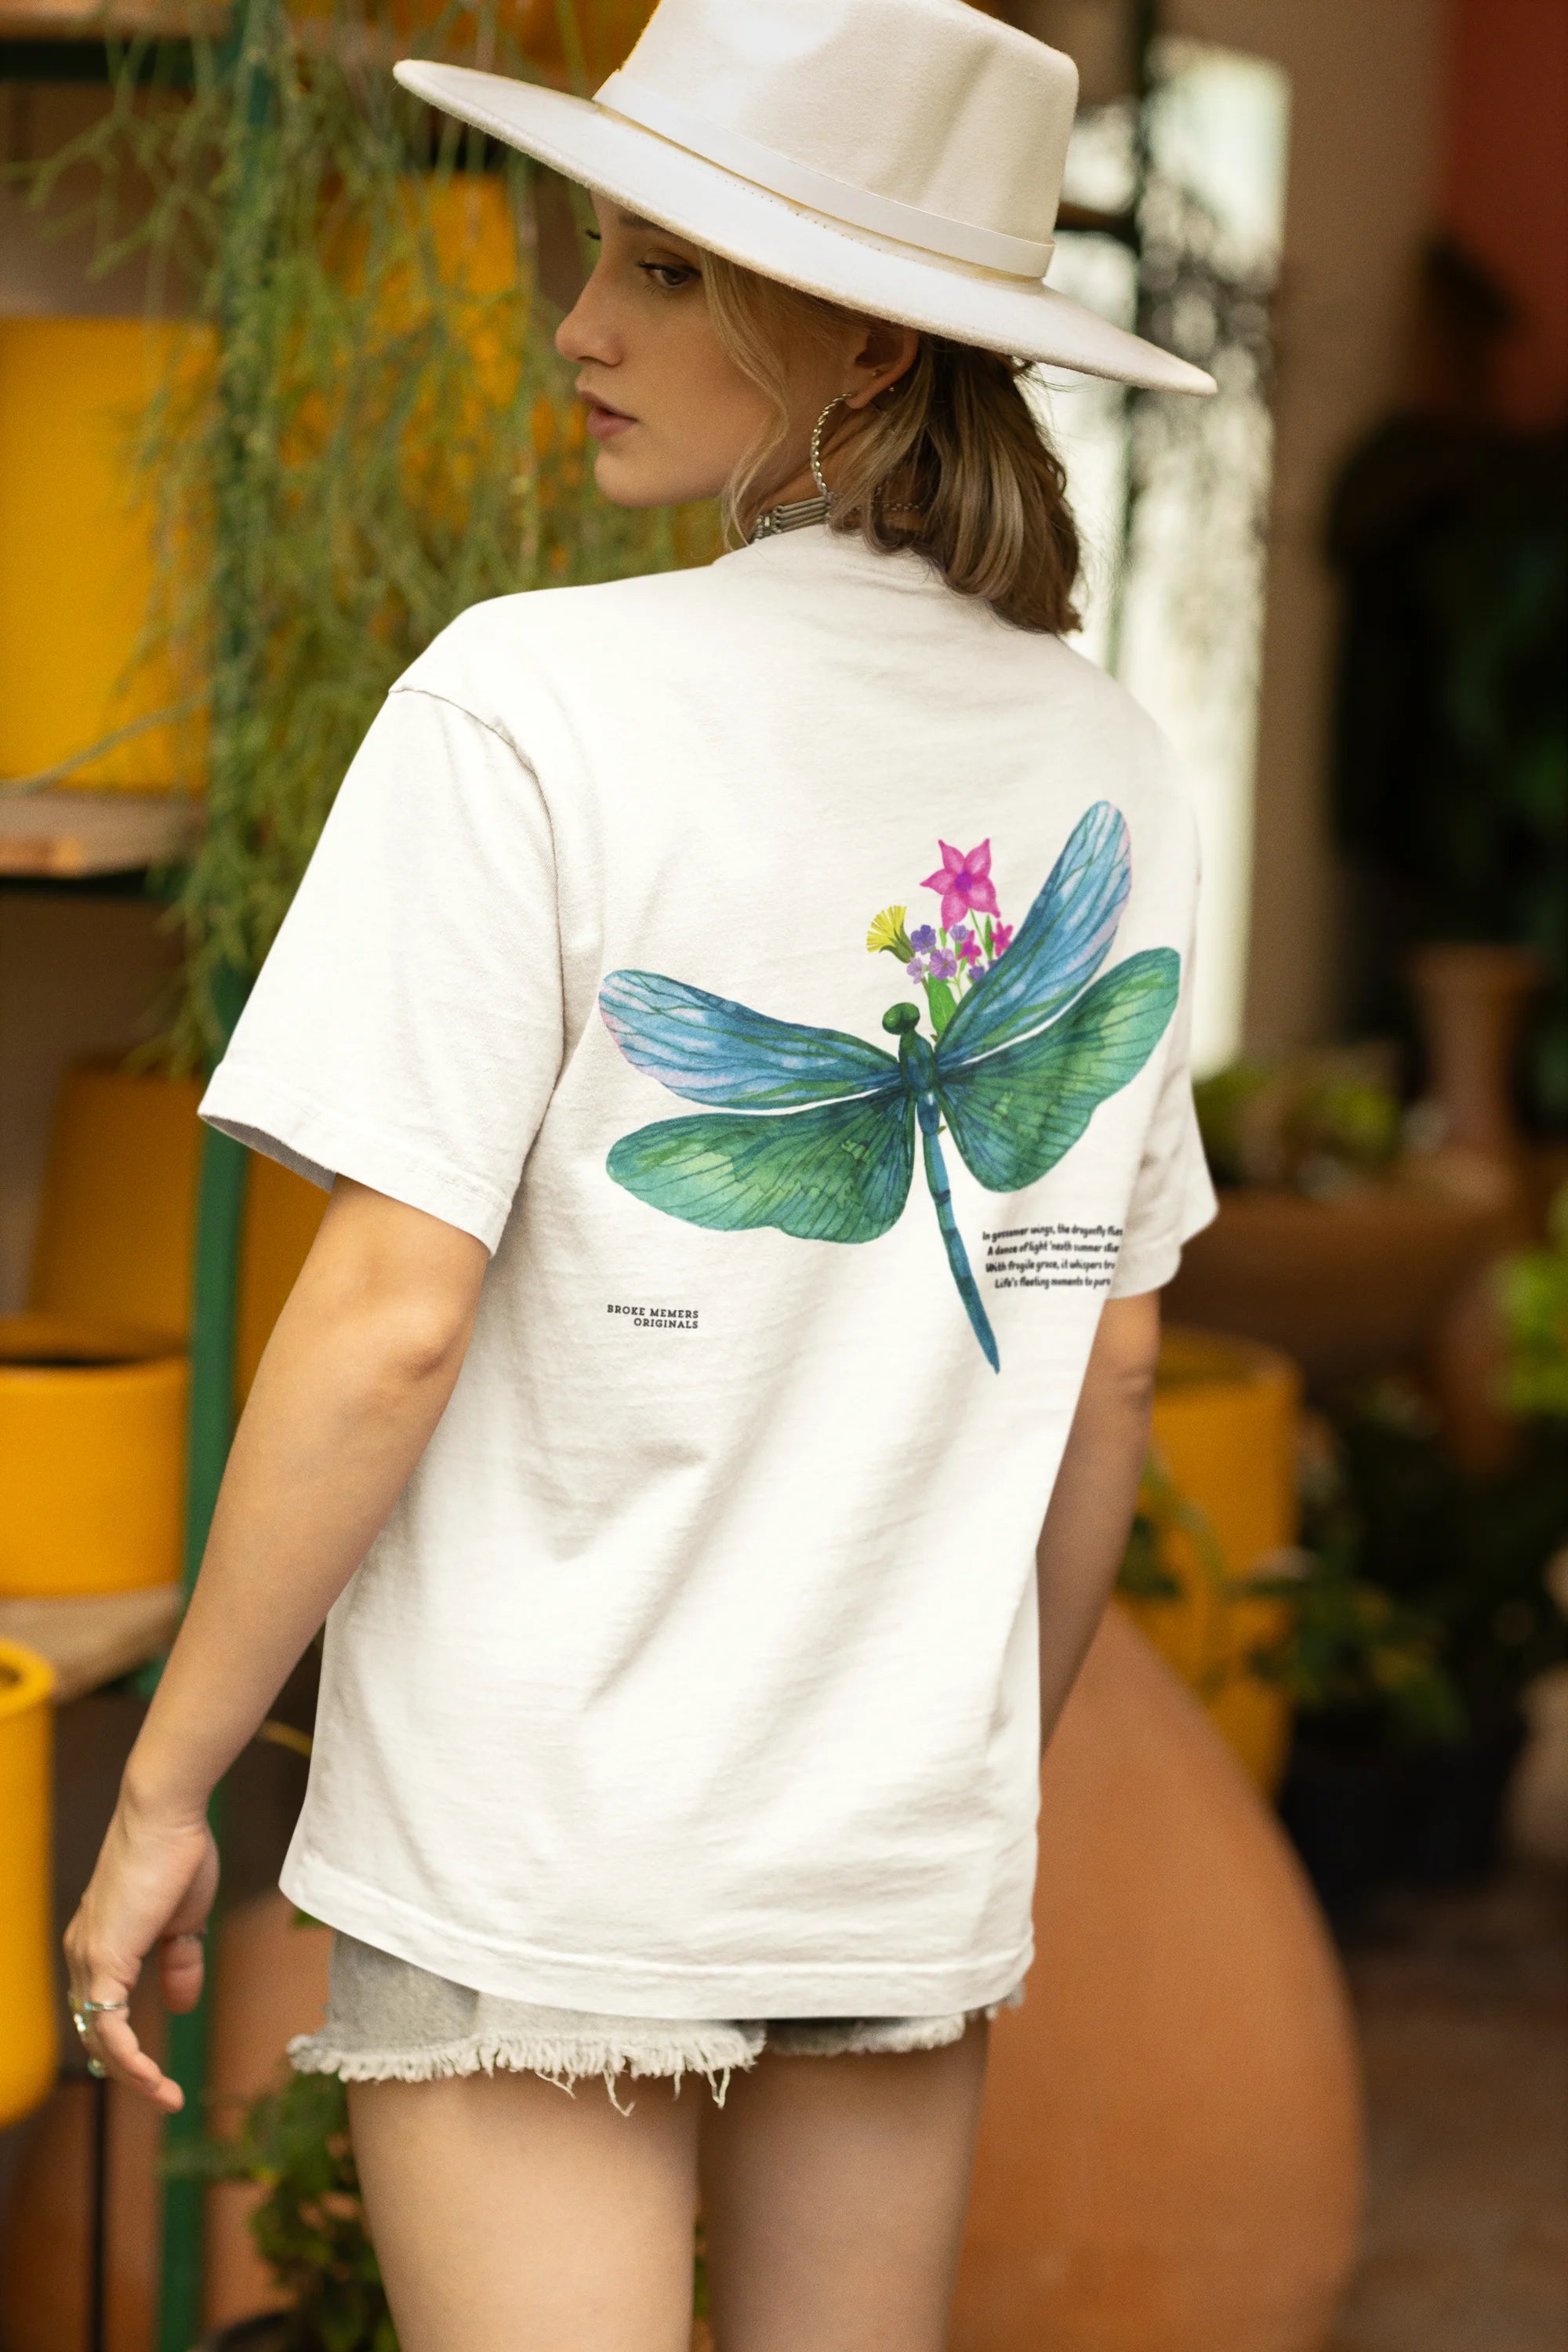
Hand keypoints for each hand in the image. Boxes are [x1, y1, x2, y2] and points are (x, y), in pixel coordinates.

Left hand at [63, 1798, 219, 2111]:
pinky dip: (130, 2059)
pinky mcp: (103, 1959)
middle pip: (95, 2034)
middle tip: (163, 2096)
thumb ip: (178, 1963)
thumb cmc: (177, 1855)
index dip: (125, 2049)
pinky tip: (153, 2078)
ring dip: (132, 2075)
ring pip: (99, 2038)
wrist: (167, 1816)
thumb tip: (181, 2006)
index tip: (156, 2075)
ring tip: (164, 2096)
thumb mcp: (183, 1920)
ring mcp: (87, 1959)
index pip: (101, 2013)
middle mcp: (81, 1956)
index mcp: (98, 1946)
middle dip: (128, 2073)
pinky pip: (110, 2026)